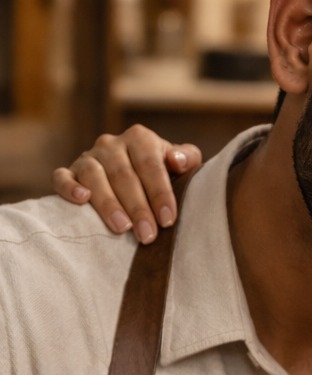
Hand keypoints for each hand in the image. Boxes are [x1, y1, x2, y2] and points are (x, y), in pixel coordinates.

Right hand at [52, 125, 202, 244]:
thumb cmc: (161, 176)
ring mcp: (88, 157)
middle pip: (123, 175)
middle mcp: (111, 144)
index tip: (168, 220)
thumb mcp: (179, 165)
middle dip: (137, 207)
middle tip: (147, 235)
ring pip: (94, 176)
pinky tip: (81, 199)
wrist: (133, 177)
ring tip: (122, 228)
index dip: (160, 193)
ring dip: (108, 203)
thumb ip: (186, 159)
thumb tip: (177, 160)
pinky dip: (69, 187)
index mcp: (140, 138)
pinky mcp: (69, 171)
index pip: (150, 165)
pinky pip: (62, 176)